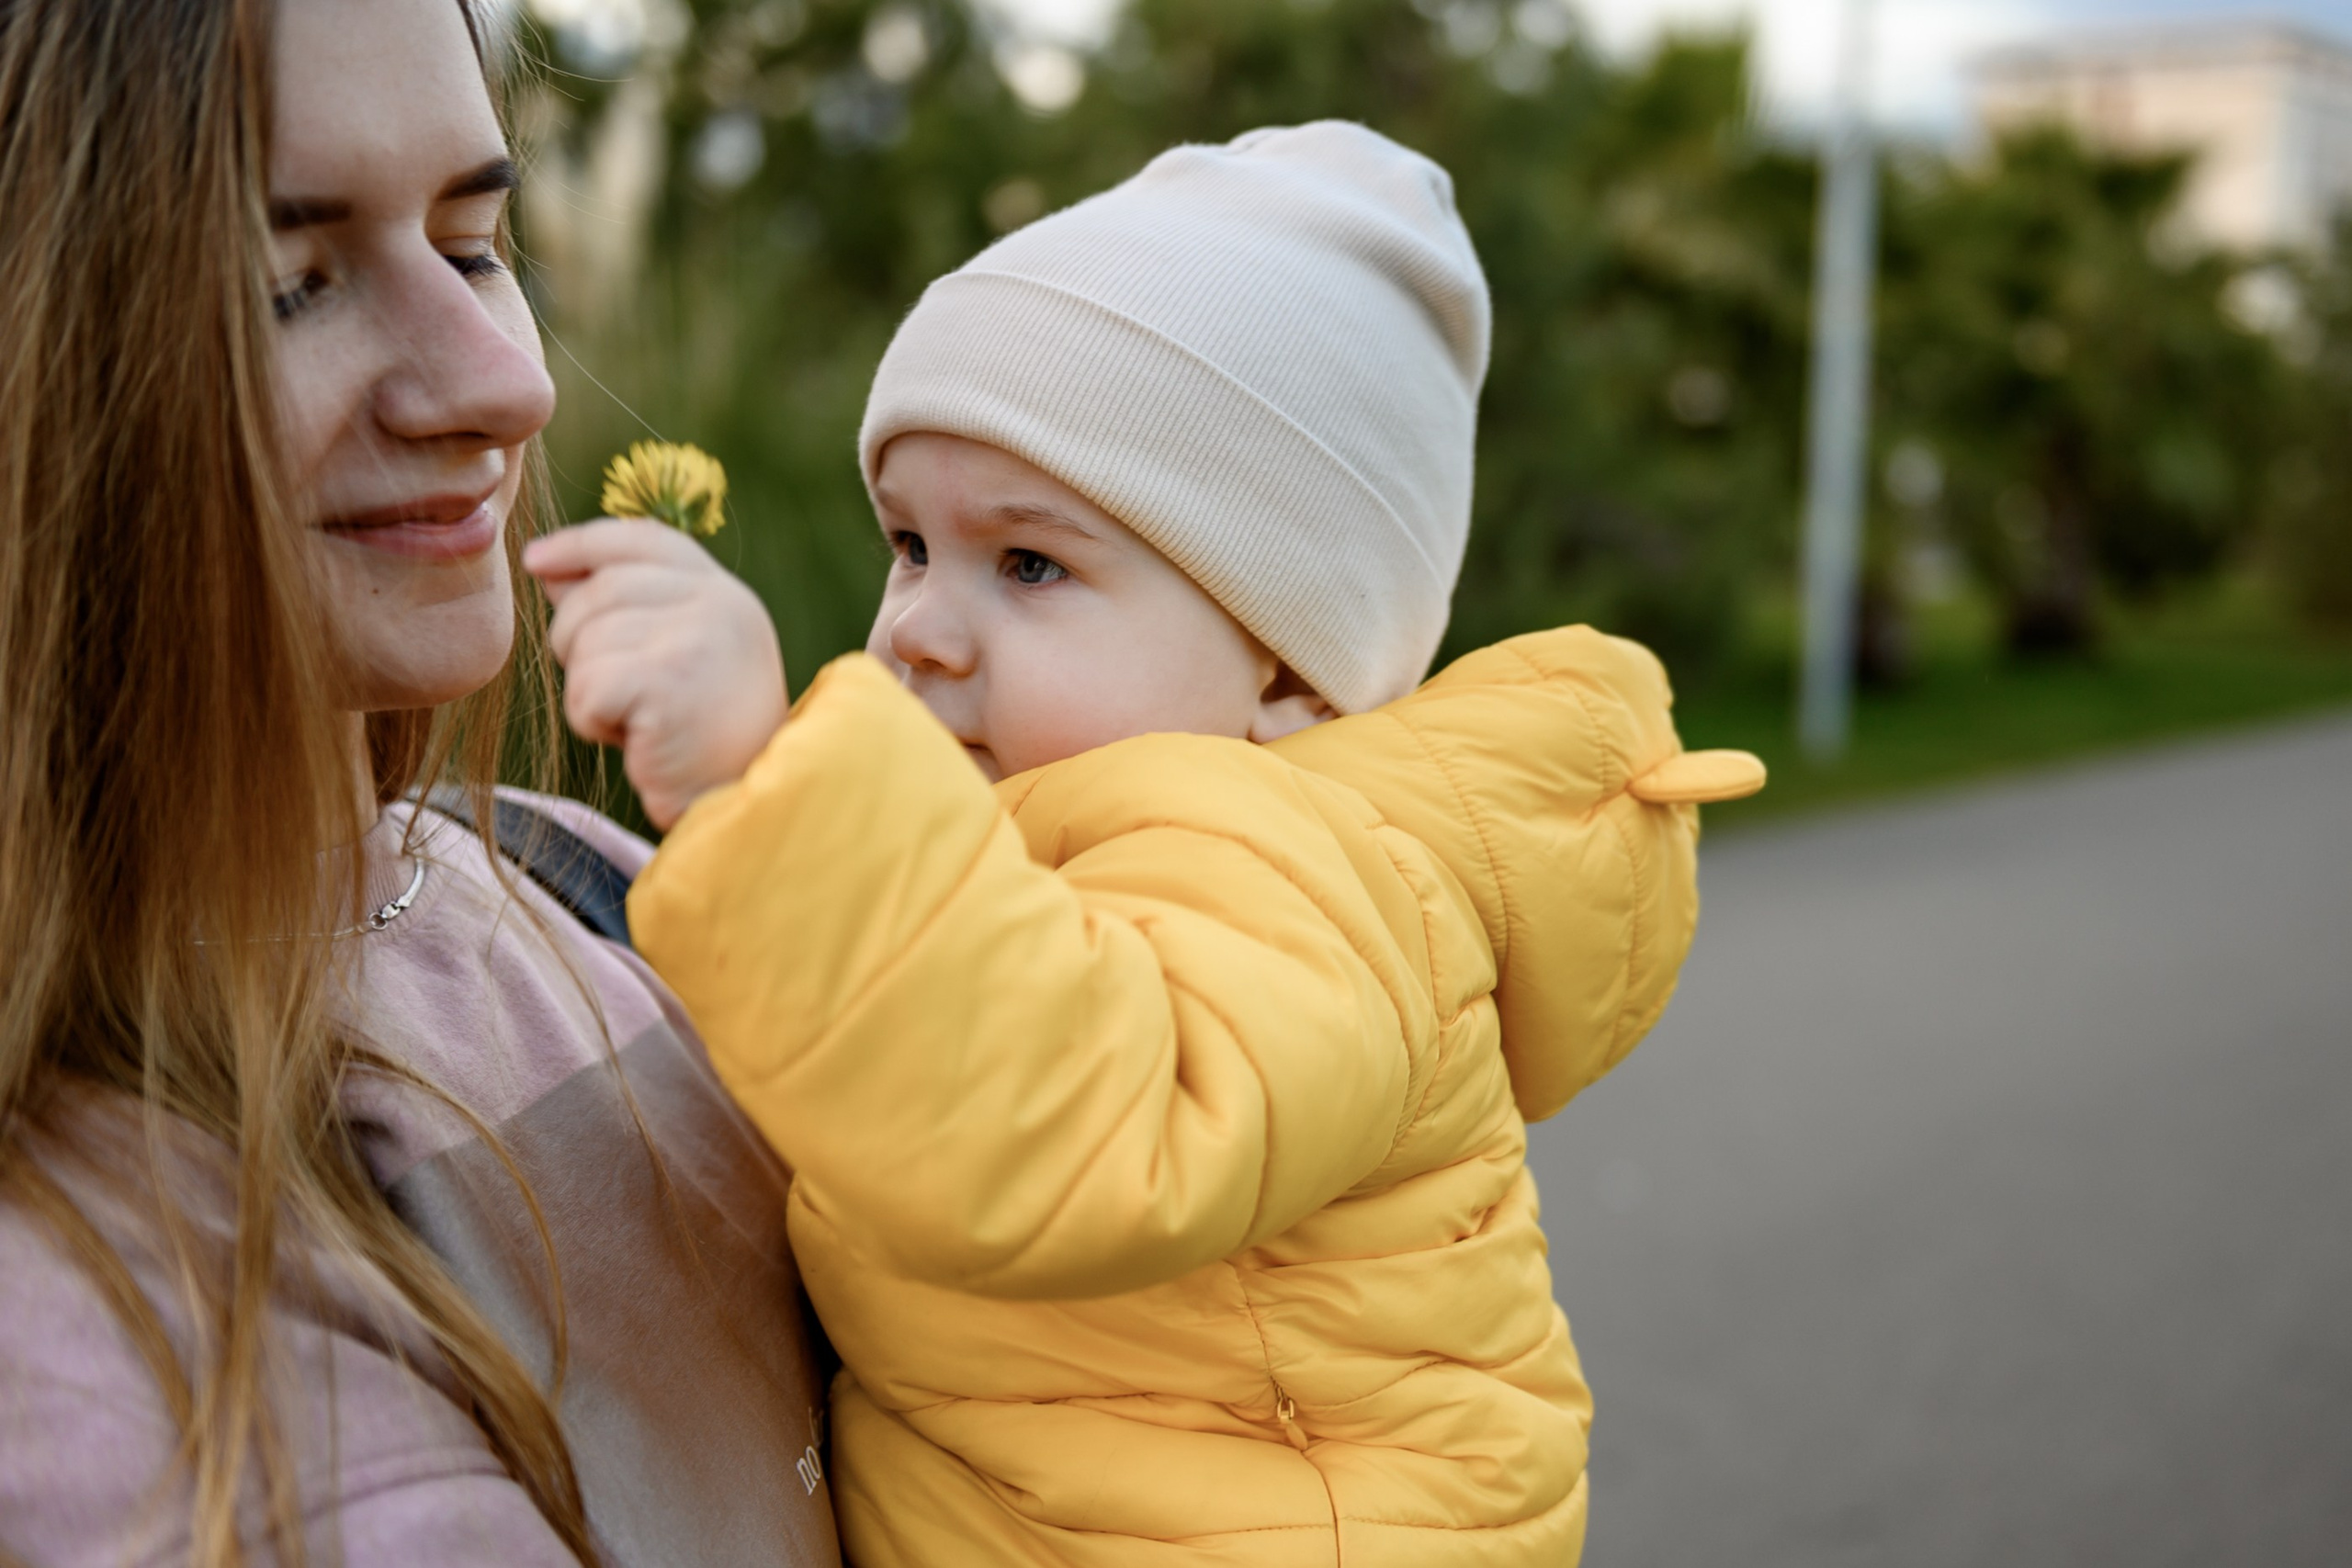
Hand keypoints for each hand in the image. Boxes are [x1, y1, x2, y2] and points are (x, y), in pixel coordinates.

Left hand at [524, 520, 786, 829]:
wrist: (747, 802)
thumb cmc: (706, 739)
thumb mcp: (678, 658)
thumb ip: (629, 608)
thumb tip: (550, 568)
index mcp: (726, 594)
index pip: (645, 540)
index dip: (584, 544)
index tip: (536, 559)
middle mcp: (719, 604)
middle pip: (600, 590)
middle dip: (575, 639)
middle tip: (608, 691)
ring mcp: (696, 636)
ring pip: (587, 642)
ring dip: (590, 692)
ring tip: (638, 722)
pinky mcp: (668, 679)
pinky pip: (587, 687)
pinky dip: (593, 722)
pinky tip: (633, 740)